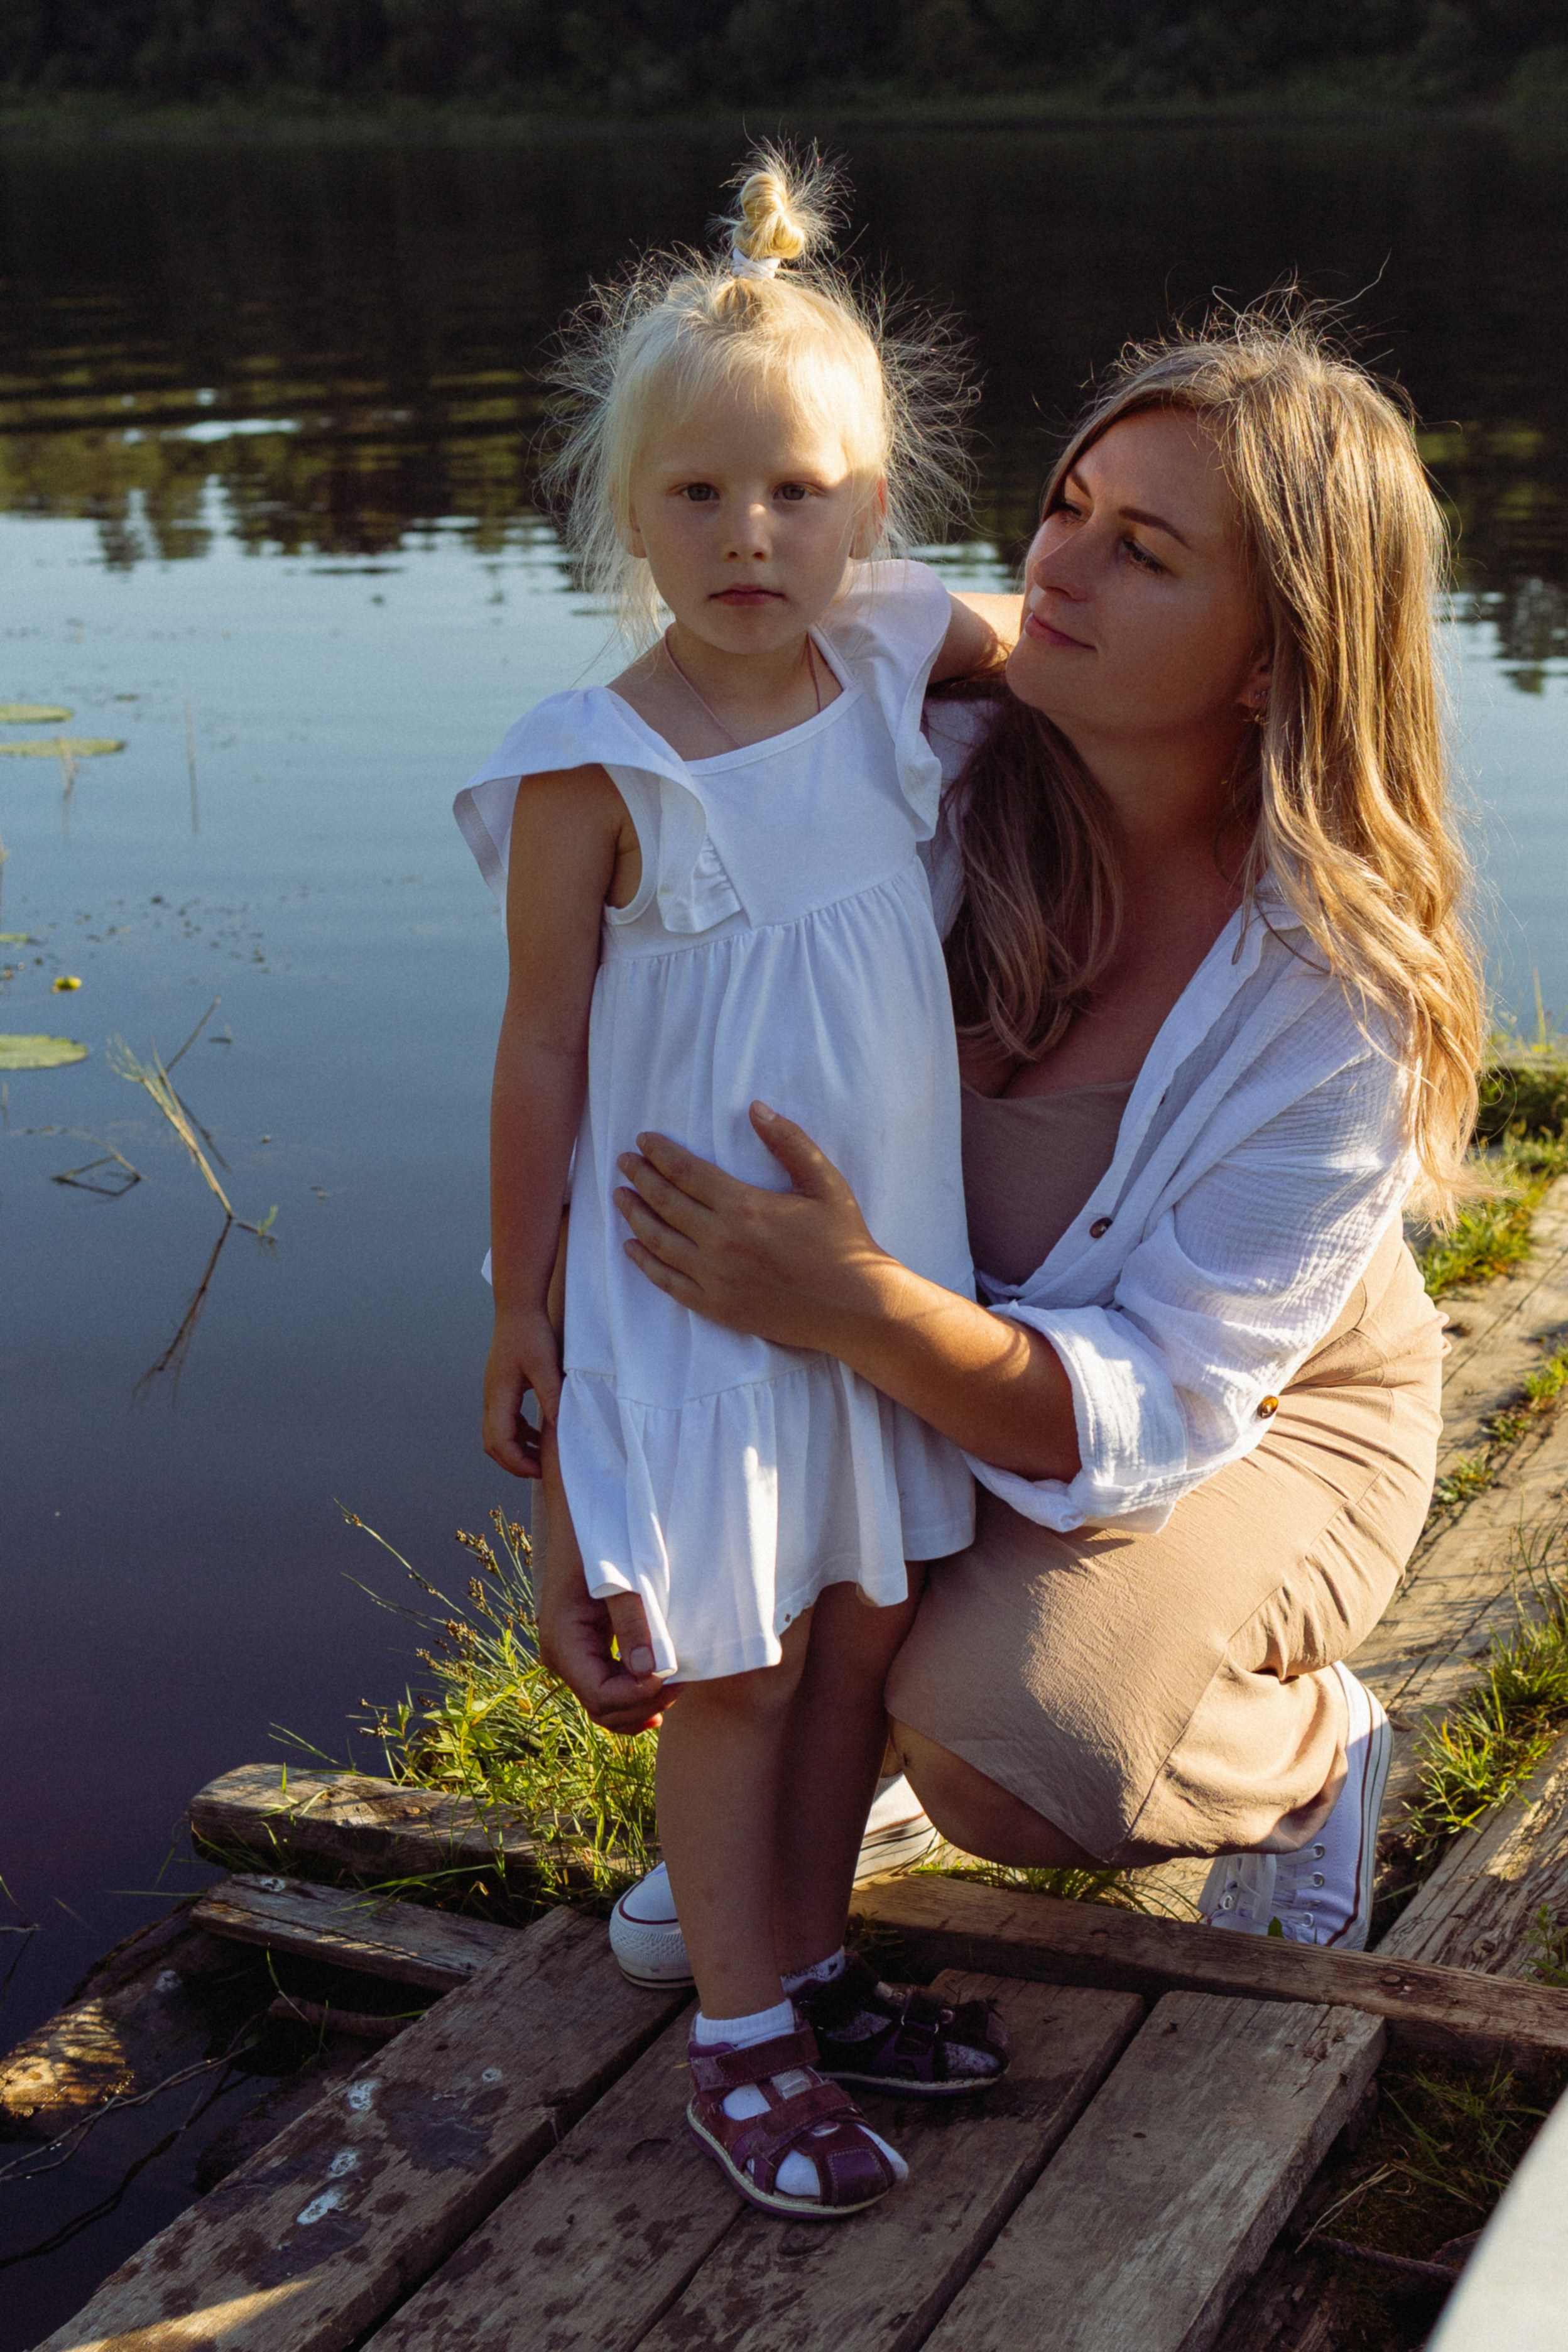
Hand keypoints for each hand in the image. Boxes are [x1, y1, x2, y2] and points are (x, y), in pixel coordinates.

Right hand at [483, 1307, 561, 1479]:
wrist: (518, 1309)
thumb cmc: (531, 1333)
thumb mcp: (545, 1365)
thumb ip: (551, 1396)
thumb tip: (558, 1427)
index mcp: (499, 1395)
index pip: (499, 1442)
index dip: (517, 1462)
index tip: (539, 1471)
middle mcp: (491, 1398)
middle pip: (493, 1444)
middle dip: (514, 1462)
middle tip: (541, 1471)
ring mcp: (494, 1393)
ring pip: (498, 1434)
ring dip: (518, 1449)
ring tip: (544, 1457)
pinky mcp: (502, 1388)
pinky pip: (506, 1420)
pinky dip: (521, 1434)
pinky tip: (542, 1433)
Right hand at [537, 1529, 671, 1735]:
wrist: (584, 1511)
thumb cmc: (602, 1537)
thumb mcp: (621, 1577)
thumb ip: (633, 1623)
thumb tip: (648, 1672)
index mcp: (563, 1640)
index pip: (601, 1696)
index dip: (639, 1696)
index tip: (674, 1676)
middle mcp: (562, 1655)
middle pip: (603, 1708)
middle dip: (644, 1704)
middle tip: (683, 1682)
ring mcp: (572, 1654)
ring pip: (606, 1704)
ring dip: (641, 1702)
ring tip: (677, 1685)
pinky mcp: (587, 1648)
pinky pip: (608, 1686)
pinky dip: (634, 1693)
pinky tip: (660, 1689)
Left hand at [613, 1102, 886, 1351]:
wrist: (855, 1306)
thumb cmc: (845, 1242)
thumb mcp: (825, 1183)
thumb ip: (789, 1142)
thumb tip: (756, 1108)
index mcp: (744, 1207)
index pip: (686, 1172)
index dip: (660, 1153)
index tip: (643, 1140)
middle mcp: (721, 1242)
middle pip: (665, 1203)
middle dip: (640, 1178)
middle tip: (624, 1162)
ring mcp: (715, 1278)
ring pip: (659, 1241)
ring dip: (635, 1215)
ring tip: (620, 1196)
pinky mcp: (716, 1307)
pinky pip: (668, 1283)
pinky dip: (645, 1263)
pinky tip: (632, 1247)